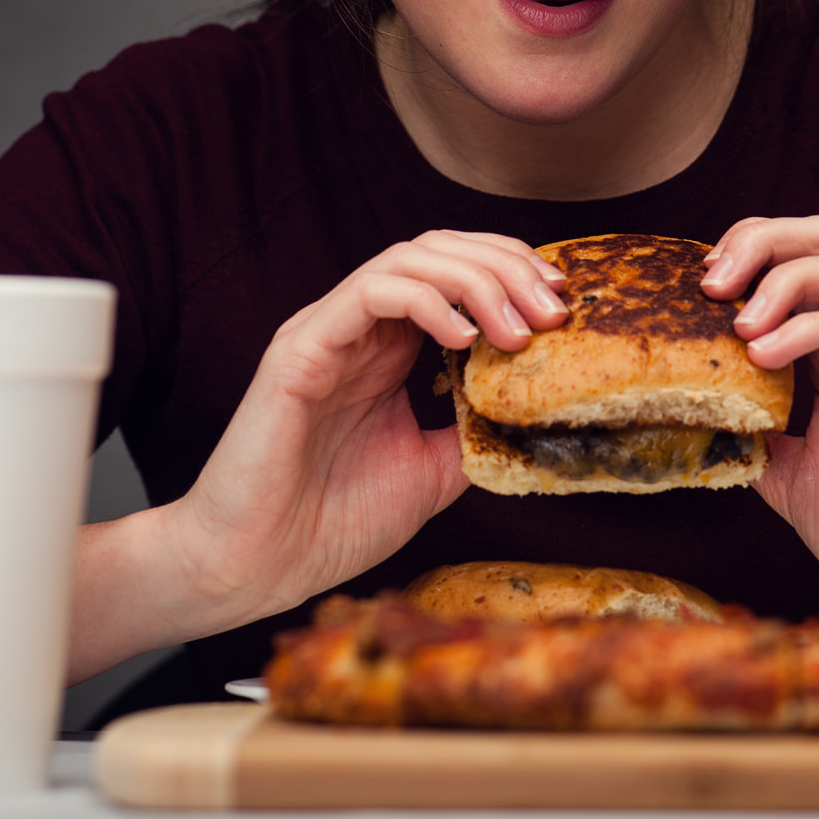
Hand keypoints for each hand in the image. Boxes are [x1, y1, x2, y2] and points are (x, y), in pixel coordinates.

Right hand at [170, 230, 569, 623]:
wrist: (255, 566)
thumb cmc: (328, 524)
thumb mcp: (431, 474)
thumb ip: (473, 435)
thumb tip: (536, 415)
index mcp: (387, 353)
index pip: (455, 276)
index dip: (512, 276)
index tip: (563, 308)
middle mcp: (358, 330)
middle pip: (439, 251)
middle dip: (506, 267)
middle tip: (554, 308)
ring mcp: (327, 333)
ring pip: (407, 258)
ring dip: (476, 279)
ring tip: (518, 327)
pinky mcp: (300, 349)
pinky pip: (368, 294)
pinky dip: (426, 301)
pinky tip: (462, 337)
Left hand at [701, 215, 818, 614]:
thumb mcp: (789, 476)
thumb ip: (748, 431)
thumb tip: (687, 408)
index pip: (797, 261)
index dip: (745, 254)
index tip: (694, 288)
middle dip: (759, 241)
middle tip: (711, 284)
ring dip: (782, 279)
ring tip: (739, 324)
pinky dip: (810, 328)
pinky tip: (767, 357)